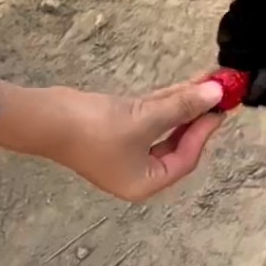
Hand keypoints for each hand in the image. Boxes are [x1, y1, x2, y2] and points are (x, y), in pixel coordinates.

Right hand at [0, 76, 225, 200]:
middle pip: (177, 143)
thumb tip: (215, 94)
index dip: (205, 130)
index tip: (220, 106)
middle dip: (197, 115)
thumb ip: (182, 107)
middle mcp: (136, 172)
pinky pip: (148, 119)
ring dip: (183, 105)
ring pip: (164, 127)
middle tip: (219, 92)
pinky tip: (183, 86)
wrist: (44, 118)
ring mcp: (124, 152)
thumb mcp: (144, 118)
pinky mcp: (114, 131)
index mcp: (144, 183)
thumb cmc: (93, 129)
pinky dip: (164, 104)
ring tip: (207, 82)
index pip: (186, 158)